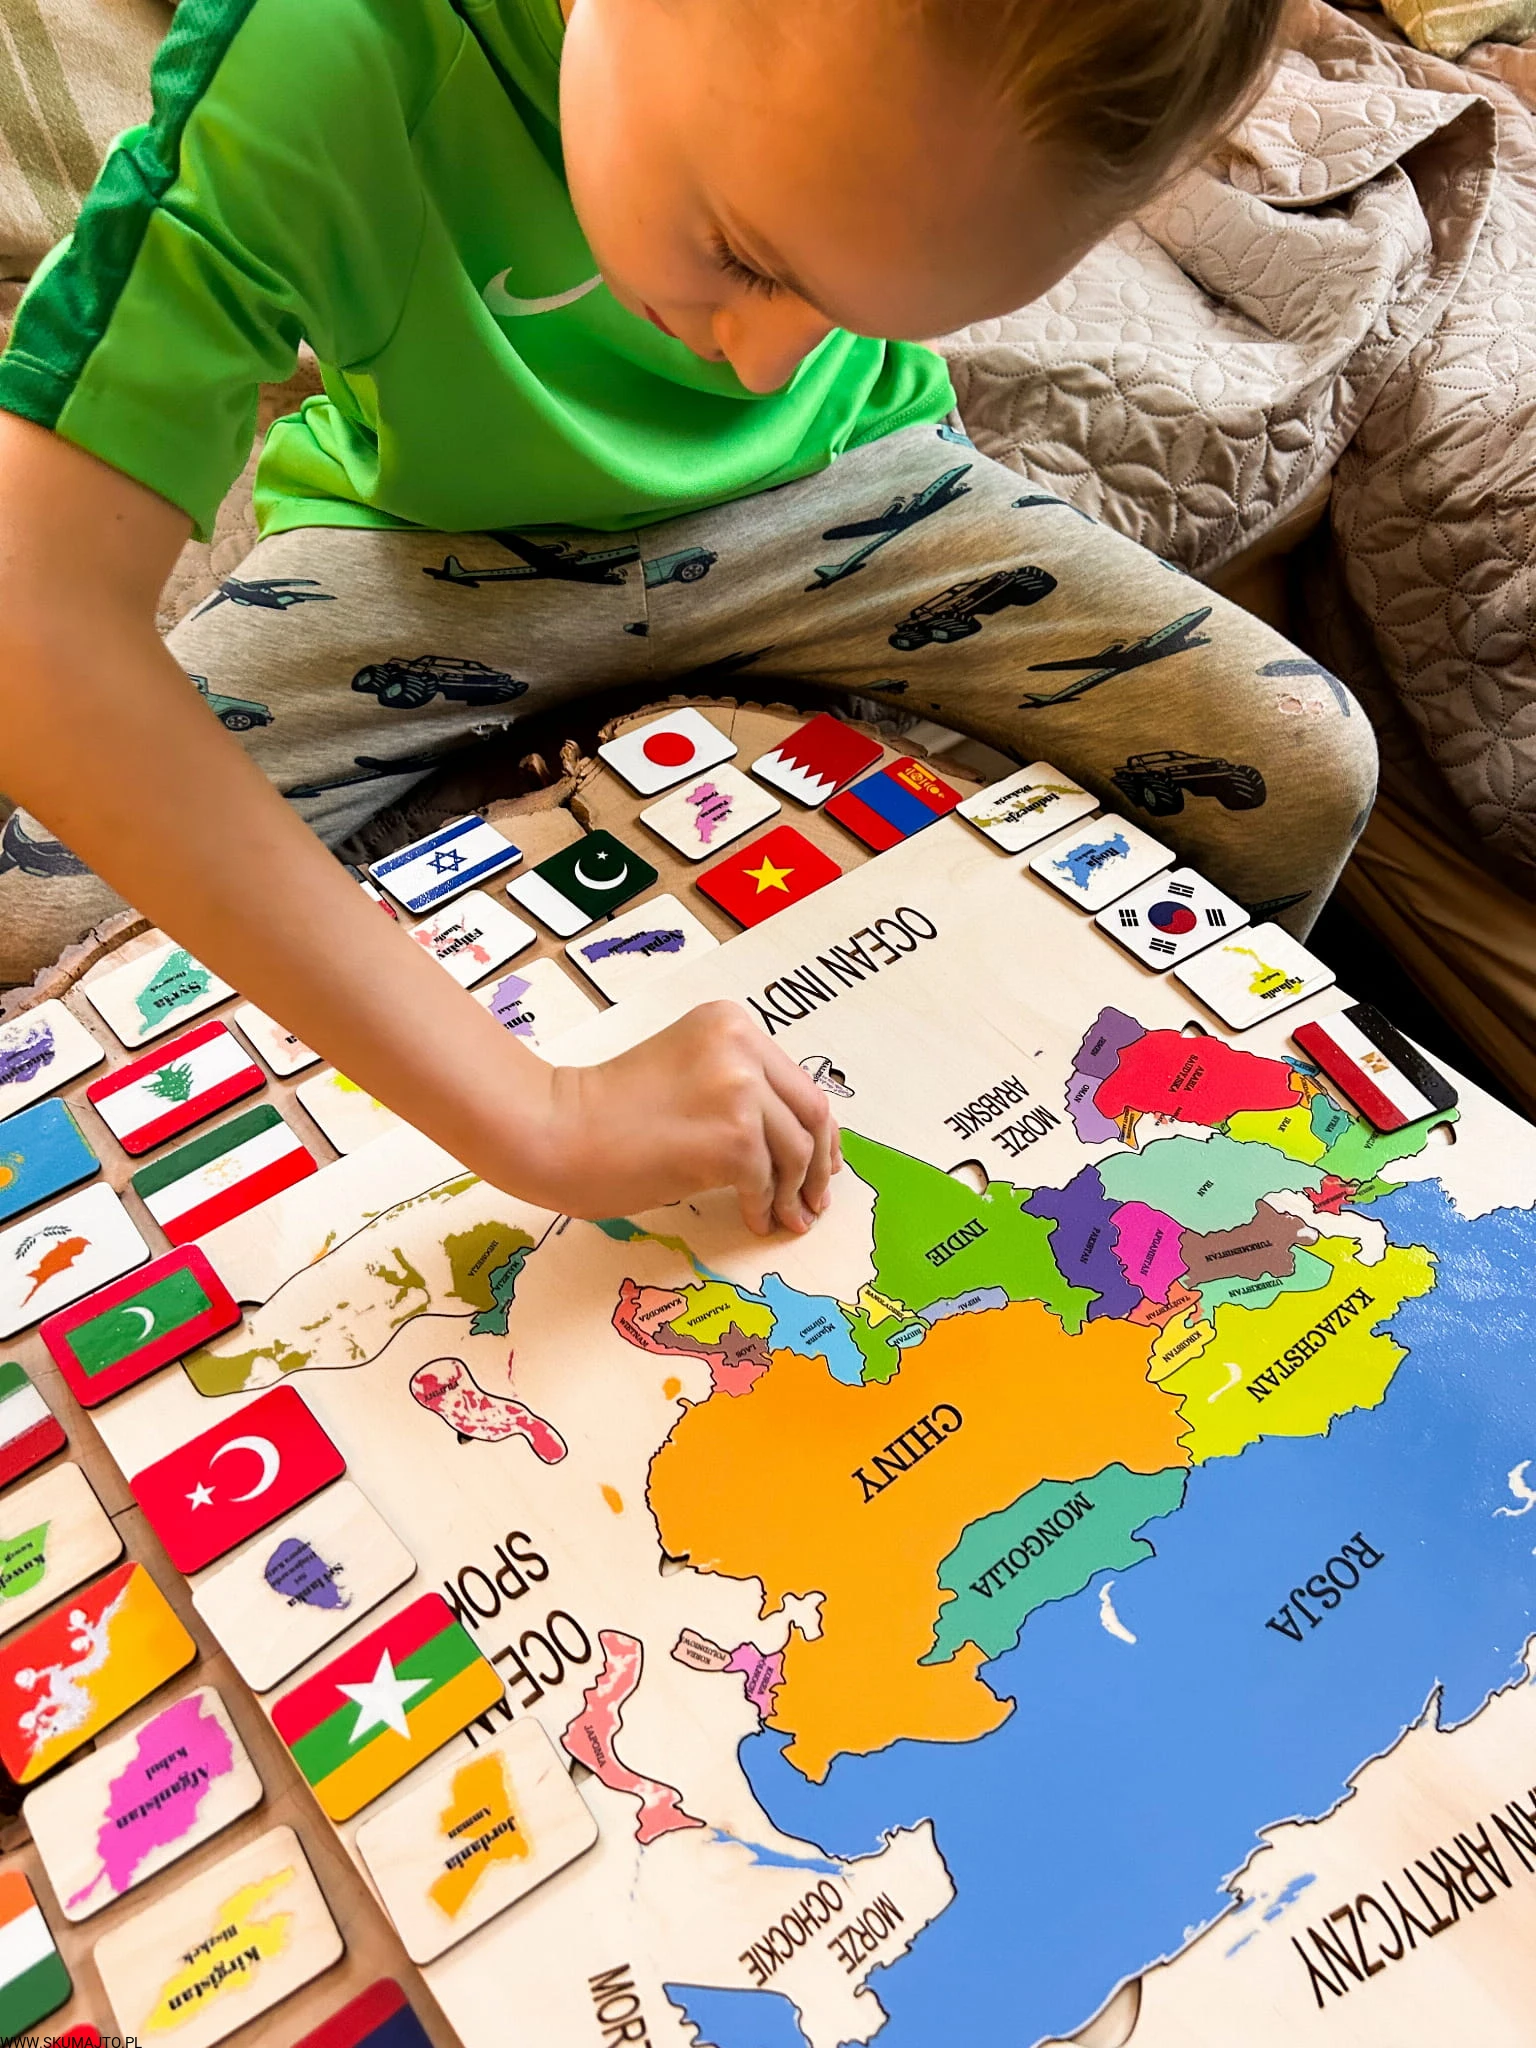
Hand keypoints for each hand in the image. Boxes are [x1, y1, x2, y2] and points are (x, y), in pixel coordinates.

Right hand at [552, 1001, 841, 1234]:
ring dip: (795, 1193)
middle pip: (812, 1112)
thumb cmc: (608, 1111)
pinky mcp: (734, 1137)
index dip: (816, 1127)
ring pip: (798, 1151)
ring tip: (787, 1219)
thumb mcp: (686, 1072)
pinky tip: (753, 1220)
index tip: (822, 1160)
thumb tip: (793, 1141)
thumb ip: (735, 1087)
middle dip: (820, 1163)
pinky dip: (764, 1207)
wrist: (557, 1130)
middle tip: (815, 1199)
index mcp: (730, 1022)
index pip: (796, 1081)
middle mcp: (742, 1045)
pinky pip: (767, 1182)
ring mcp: (740, 1089)